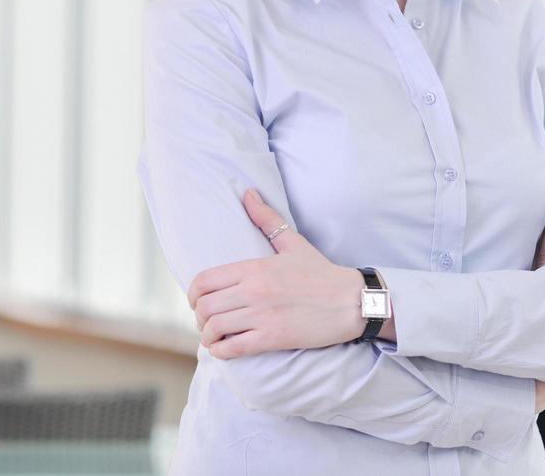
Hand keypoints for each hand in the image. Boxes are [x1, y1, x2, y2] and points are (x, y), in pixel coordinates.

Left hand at [187, 190, 365, 358]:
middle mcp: (254, 290)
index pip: (203, 281)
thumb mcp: (294, 243)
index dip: (193, 294)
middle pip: (204, 307)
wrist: (352, 301)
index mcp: (256, 267)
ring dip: (208, 336)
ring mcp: (262, 315)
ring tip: (216, 336)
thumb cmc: (322, 273)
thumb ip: (267, 219)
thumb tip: (248, 192)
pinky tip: (226, 348)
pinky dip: (221, 352)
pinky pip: (231, 349)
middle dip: (200, 317)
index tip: (198, 301)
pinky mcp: (272, 337)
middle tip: (209, 320)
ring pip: (213, 329)